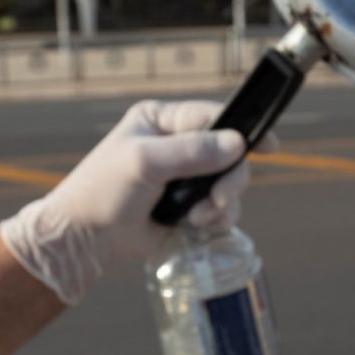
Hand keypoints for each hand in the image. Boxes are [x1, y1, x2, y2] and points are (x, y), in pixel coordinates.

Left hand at [0, 99, 260, 304]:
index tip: (269, 144)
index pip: (212, 115)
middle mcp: (176, 144)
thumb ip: (192, 151)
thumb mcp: (144, 161)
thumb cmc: (102, 191)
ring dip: (221, 202)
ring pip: (229, 182)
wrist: (84, 239)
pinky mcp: (187, 206)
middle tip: (219, 198)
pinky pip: (221, 208)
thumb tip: (237, 144)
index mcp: (161, 120)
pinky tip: (194, 224)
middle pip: (229, 152)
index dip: (243, 128)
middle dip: (230, 178)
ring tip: (198, 216)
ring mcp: (184, 177)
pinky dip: (216, 218)